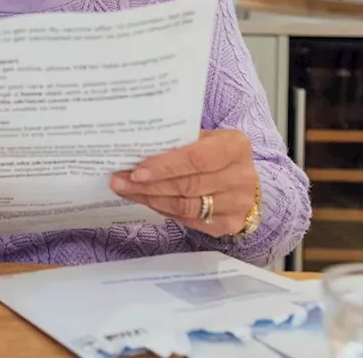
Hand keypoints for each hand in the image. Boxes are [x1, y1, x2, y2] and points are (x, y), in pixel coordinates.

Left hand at [110, 129, 258, 237]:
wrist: (239, 178)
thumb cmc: (212, 153)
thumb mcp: (201, 139)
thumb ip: (175, 144)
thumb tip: (131, 153)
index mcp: (235, 146)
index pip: (197, 159)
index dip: (165, 167)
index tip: (136, 171)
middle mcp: (242, 176)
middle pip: (189, 185)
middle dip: (149, 185)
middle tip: (120, 182)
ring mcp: (239, 203)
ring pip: (186, 206)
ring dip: (152, 199)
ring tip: (127, 191)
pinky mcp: (230, 223)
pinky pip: (189, 220)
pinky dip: (164, 210)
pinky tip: (147, 201)